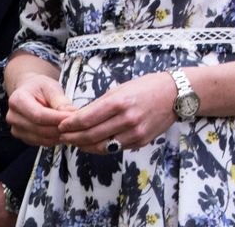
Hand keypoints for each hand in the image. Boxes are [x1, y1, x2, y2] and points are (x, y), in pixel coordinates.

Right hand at [5, 72, 76, 145]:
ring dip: (60, 135)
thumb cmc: (39, 87)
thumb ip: (60, 100)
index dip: (58, 118)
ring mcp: (17, 129)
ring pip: (44, 139)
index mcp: (17, 100)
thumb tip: (71, 113)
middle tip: (77, 123)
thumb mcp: (51, 87)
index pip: (39, 115)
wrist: (30, 91)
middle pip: (41, 129)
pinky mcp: (24, 138)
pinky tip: (62, 130)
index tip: (73, 117)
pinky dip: (55, 138)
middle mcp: (14, 117)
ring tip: (70, 126)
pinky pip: (43, 143)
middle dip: (61, 127)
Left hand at [57, 71, 175, 152]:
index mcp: (118, 102)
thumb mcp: (119, 89)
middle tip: (62, 137)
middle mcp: (126, 119)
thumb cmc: (144, 87)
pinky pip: (117, 147)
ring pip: (104, 146)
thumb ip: (101, 104)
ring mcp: (135, 132)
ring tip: (75, 143)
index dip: (70, 125)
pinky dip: (103, 147)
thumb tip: (80, 116)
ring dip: (86, 146)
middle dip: (74, 137)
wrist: (174, 95)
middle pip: (92, 135)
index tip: (60, 125)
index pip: (87, 118)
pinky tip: (93, 144)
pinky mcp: (142, 141)